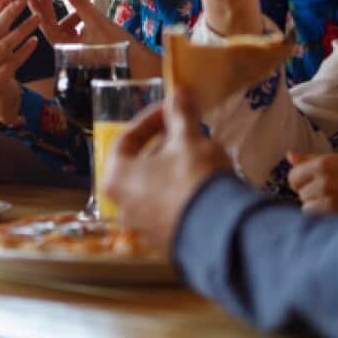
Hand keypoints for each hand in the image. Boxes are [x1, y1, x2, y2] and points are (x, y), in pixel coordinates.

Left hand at [27, 0, 161, 77]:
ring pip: (65, 24)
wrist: (139, 64)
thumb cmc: (118, 47)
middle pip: (52, 24)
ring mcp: (78, 46)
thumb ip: (81, 3)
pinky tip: (82, 2)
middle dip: (48, 5)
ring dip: (65, 8)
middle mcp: (69, 48)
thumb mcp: (97, 22)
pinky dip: (78, 14)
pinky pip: (77, 26)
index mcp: (65, 47)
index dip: (37, 7)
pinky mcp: (89, 42)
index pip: (45, 25)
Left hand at [103, 89, 230, 253]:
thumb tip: (179, 93)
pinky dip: (183, 195)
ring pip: (156, 190)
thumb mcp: (188, 140)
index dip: (150, 120)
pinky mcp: (168, 245)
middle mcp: (123, 206)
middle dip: (165, 145)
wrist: (221, 233)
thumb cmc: (193, 178)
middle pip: (140, 166)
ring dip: (175, 170)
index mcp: (117, 178)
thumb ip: (180, 115)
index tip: (171, 110)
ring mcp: (144, 230)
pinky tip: (206, 187)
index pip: (126, 140)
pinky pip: (171, 211)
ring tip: (201, 157)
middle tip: (188, 133)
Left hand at [287, 152, 337, 213]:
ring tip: (337, 201)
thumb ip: (312, 160)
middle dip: (310, 192)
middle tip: (331, 191)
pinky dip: (323, 216)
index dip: (302, 180)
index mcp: (324, 163)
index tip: (314, 182)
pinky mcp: (337, 215)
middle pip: (299, 192)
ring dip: (316, 205)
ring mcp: (329, 198)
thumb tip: (289, 156)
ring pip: (306, 205)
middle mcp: (322, 179)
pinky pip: (316, 217)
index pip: (293, 176)